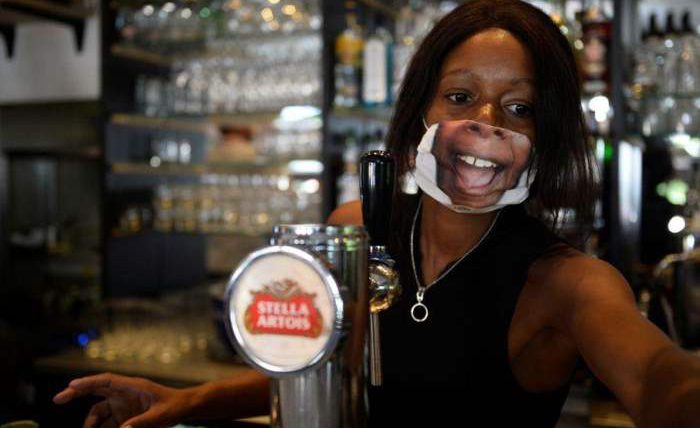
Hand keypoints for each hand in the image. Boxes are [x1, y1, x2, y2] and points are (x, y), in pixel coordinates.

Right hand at [53, 373, 193, 427]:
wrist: (185, 408)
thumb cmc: (175, 407)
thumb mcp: (161, 416)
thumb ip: (142, 423)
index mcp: (132, 386)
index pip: (106, 381)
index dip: (87, 382)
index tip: (71, 386)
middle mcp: (124, 393)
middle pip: (95, 390)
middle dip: (76, 393)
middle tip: (57, 399)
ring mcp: (122, 404)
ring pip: (98, 412)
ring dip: (90, 424)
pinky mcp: (124, 416)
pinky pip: (106, 423)